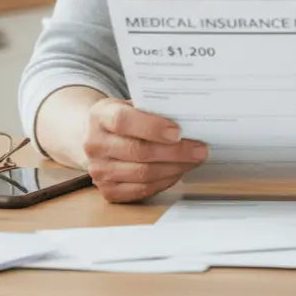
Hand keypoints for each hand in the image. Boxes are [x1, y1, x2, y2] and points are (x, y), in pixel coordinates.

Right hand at [83, 98, 207, 202]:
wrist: (97, 137)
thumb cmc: (125, 117)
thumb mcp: (131, 104)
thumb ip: (153, 109)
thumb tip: (189, 118)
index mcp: (100, 115)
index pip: (123, 121)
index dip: (152, 127)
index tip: (178, 132)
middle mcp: (95, 144)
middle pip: (138, 151)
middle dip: (175, 152)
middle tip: (200, 150)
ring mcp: (98, 171)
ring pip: (142, 173)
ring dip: (174, 168)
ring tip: (194, 161)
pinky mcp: (107, 190)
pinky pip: (141, 190)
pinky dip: (164, 182)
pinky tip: (178, 172)